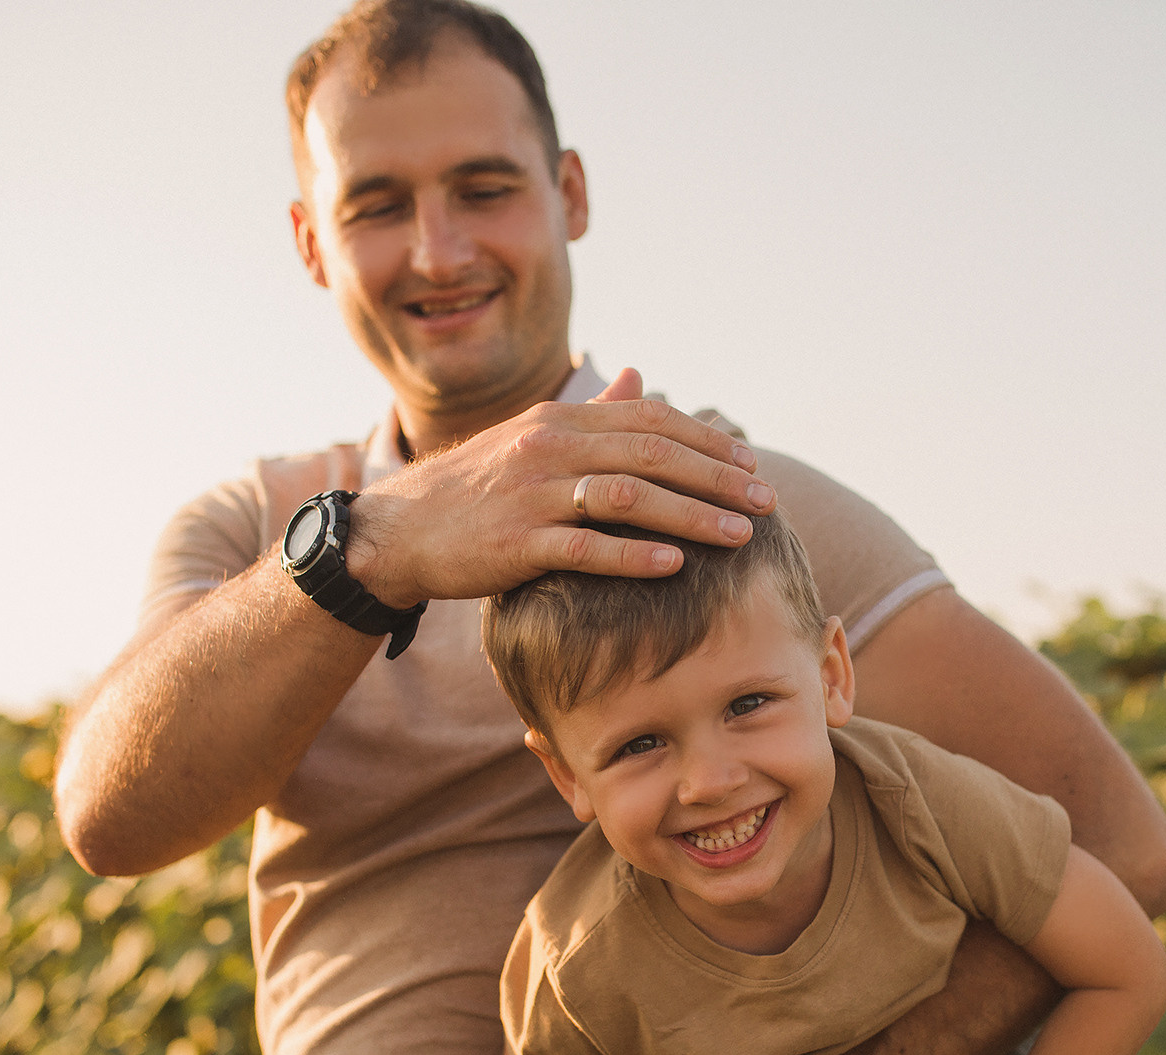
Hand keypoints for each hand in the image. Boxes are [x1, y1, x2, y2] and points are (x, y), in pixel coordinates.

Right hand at [346, 368, 776, 604]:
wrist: (399, 531)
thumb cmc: (475, 491)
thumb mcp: (531, 440)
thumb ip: (592, 413)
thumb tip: (641, 376)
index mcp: (560, 422)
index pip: (650, 422)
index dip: (707, 443)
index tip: (752, 467)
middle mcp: (549, 448)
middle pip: (652, 455)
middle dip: (718, 479)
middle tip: (766, 503)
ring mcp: (532, 495)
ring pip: (628, 497)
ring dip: (692, 516)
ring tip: (739, 536)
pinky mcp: (514, 543)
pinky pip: (584, 547)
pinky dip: (633, 555)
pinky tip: (675, 566)